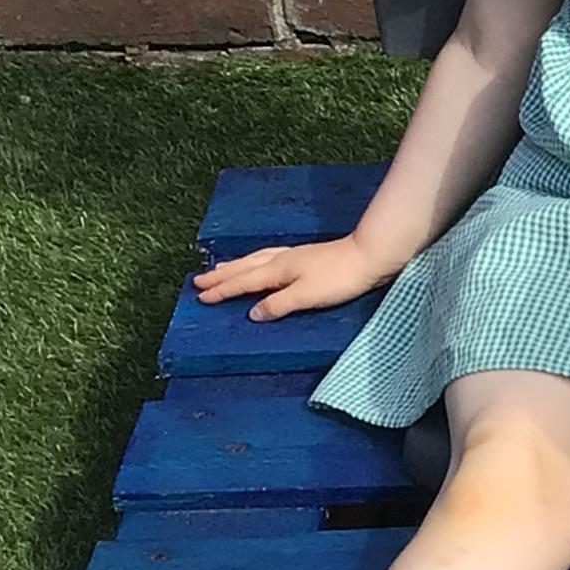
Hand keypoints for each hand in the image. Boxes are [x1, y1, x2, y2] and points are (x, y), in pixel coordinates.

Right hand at [191, 233, 392, 320]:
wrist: (370, 256)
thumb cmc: (340, 278)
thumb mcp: (306, 296)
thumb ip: (278, 304)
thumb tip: (252, 313)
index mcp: (278, 270)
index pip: (243, 282)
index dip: (222, 290)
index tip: (200, 297)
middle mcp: (281, 260)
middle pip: (244, 267)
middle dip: (221, 276)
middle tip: (198, 280)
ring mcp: (294, 256)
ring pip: (255, 260)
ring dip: (236, 266)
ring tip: (221, 269)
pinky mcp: (306, 256)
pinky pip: (268, 258)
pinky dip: (255, 261)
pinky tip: (261, 263)